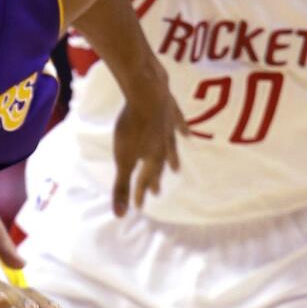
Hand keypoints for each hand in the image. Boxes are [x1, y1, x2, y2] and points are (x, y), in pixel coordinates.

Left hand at [112, 64, 184, 216]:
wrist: (148, 93)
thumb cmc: (133, 126)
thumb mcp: (122, 158)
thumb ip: (121, 186)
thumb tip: (120, 215)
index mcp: (152, 158)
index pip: (144, 180)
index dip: (139, 193)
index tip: (138, 207)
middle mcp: (163, 145)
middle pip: (159, 166)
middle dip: (156, 179)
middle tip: (157, 192)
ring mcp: (169, 127)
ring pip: (171, 147)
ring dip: (172, 158)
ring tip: (176, 169)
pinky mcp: (170, 110)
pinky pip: (178, 122)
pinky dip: (182, 129)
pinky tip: (186, 133)